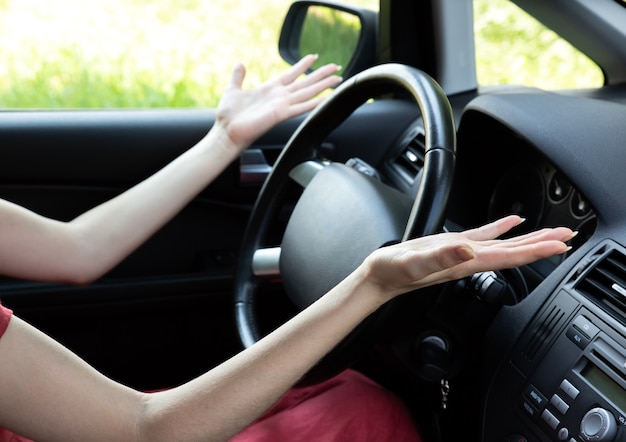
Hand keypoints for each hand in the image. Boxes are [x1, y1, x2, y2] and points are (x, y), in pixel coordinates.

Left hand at [216, 54, 341, 150]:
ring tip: (337, 78)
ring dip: (323, 85)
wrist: (226, 132)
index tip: (314, 57)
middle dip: (321, 74)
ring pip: (308, 92)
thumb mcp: (233, 89)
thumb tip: (240, 64)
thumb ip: (238, 76)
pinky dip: (314, 103)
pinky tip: (325, 98)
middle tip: (336, 67)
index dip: (302, 65)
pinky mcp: (280, 114)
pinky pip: (301, 107)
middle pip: (305, 83)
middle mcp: (279, 97)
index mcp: (269, 89)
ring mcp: (281, 105)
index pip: (291, 74)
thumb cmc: (228, 115)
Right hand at [361, 215, 574, 299]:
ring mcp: (462, 254)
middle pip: (514, 254)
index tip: (560, 246)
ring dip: (529, 240)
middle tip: (568, 237)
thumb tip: (470, 250)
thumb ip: (441, 257)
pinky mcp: (451, 246)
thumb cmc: (393, 272)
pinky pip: (484, 235)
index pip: (509, 258)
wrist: (380, 275)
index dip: (536, 252)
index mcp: (465, 264)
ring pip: (504, 245)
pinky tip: (511, 222)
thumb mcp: (414, 263)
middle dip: (542, 246)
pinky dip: (501, 228)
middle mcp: (469, 260)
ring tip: (551, 233)